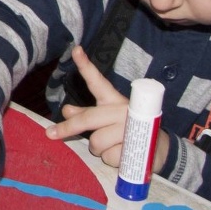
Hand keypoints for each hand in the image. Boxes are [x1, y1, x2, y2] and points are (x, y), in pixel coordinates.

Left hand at [45, 46, 168, 171]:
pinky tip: (122, 155)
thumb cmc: (127, 130)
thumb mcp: (108, 119)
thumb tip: (67, 110)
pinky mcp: (134, 148)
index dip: (86, 66)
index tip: (76, 49)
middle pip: (88, 119)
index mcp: (115, 100)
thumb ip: (87, 114)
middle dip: (68, 128)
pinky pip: (108, 157)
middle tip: (51, 133)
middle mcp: (122, 111)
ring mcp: (129, 128)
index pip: (99, 82)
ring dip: (98, 149)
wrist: (159, 150)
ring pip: (96, 142)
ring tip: (112, 146)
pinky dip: (111, 160)